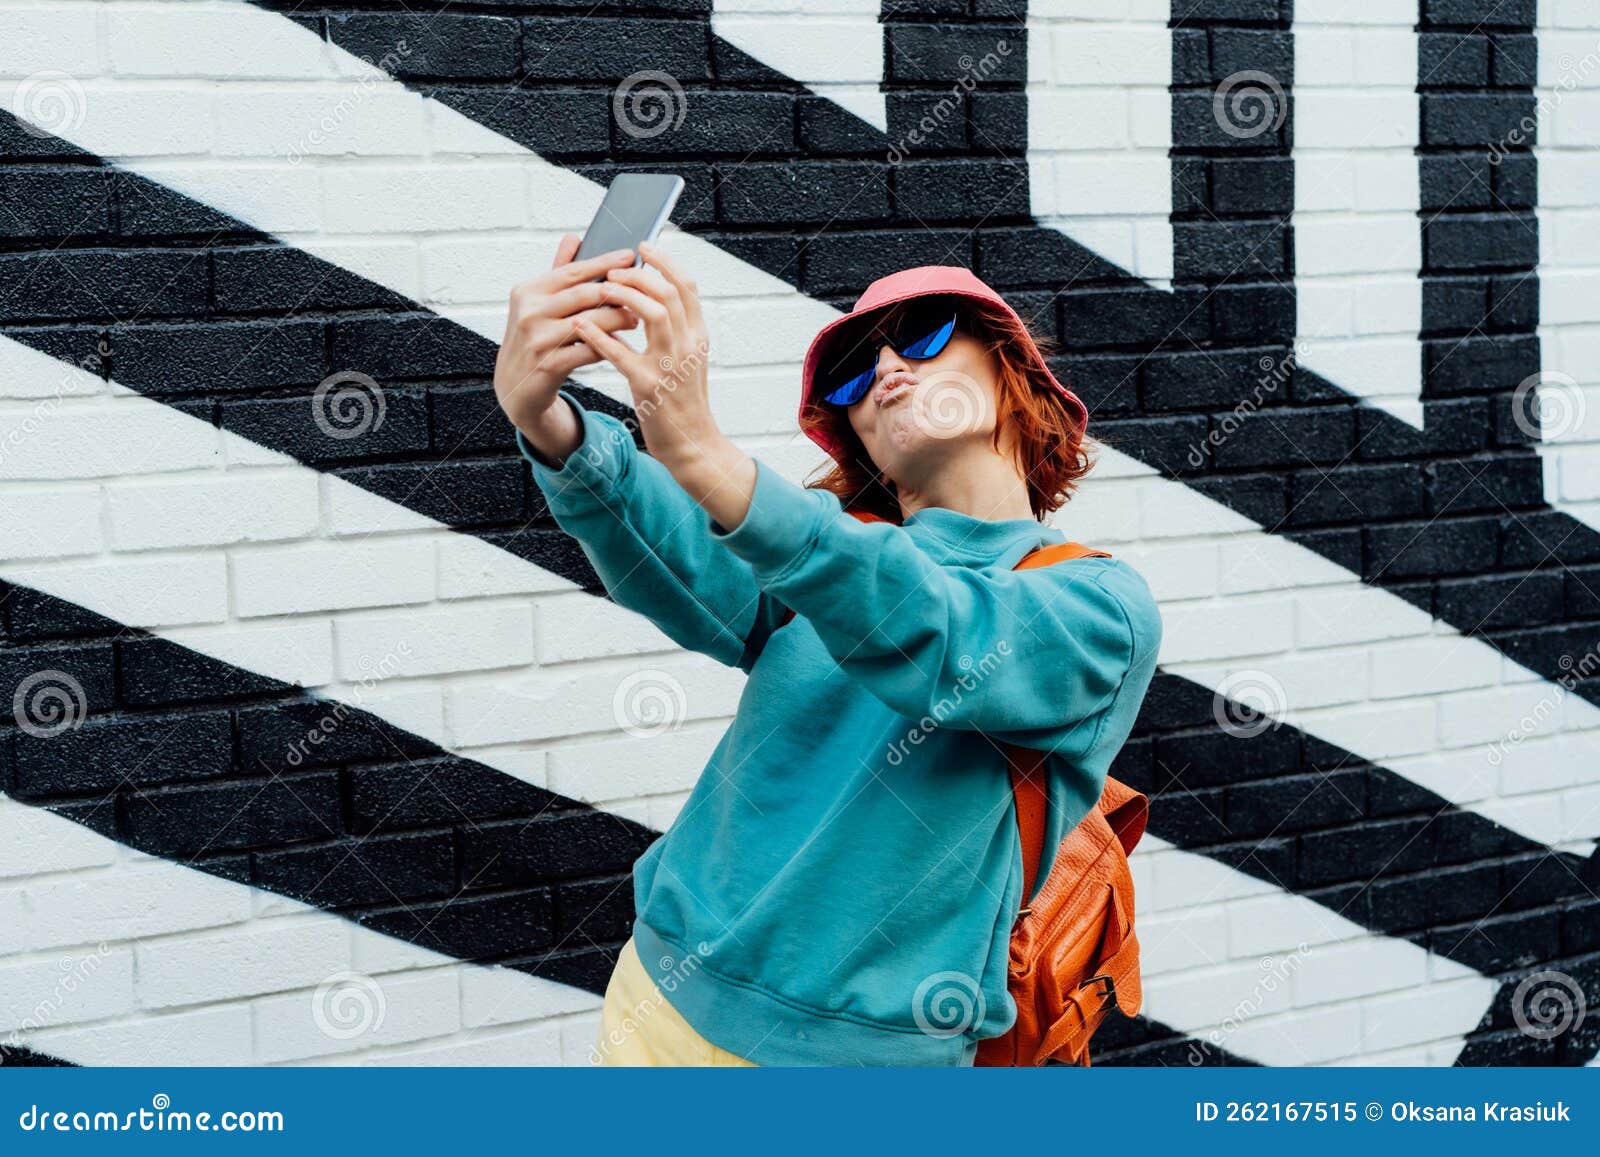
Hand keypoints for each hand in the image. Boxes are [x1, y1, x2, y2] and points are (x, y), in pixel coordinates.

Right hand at [494, 234, 638, 459]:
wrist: (515, 386)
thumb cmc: (532, 340)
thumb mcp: (538, 304)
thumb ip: (557, 272)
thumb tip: (573, 238)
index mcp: (528, 291)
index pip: (573, 271)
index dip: (604, 263)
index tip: (630, 256)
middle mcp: (530, 312)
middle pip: (584, 295)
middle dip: (617, 292)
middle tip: (642, 291)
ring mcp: (538, 339)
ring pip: (590, 323)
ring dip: (617, 319)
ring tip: (636, 318)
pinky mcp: (548, 365)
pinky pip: (588, 351)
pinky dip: (607, 346)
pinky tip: (621, 344)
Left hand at [574, 241, 756, 528]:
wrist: (693, 444)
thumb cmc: (683, 401)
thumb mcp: (687, 359)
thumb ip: (676, 329)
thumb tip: (655, 297)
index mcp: (698, 335)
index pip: (687, 286)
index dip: (665, 262)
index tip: (643, 247)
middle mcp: (688, 345)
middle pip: (669, 292)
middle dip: (639, 274)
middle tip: (612, 269)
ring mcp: (671, 365)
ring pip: (653, 314)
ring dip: (624, 296)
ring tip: (600, 290)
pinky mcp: (650, 386)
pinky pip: (623, 354)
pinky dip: (600, 337)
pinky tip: (581, 327)